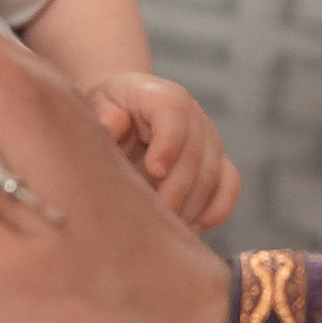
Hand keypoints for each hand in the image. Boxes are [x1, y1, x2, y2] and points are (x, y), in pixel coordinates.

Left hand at [89, 72, 239, 231]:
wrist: (122, 110)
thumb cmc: (106, 111)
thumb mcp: (92, 107)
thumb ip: (102, 119)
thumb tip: (115, 123)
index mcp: (159, 95)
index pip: (174, 112)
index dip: (169, 142)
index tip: (154, 170)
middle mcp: (192, 115)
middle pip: (196, 152)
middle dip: (177, 189)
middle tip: (155, 215)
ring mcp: (209, 139)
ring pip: (214, 175)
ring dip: (191, 206)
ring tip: (164, 226)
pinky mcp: (217, 163)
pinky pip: (229, 188)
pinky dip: (214, 211)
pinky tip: (188, 227)